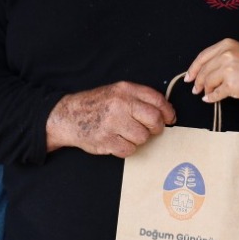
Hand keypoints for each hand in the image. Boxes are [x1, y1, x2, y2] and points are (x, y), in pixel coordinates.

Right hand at [45, 82, 174, 156]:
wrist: (69, 116)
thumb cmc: (97, 105)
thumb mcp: (117, 92)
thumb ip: (140, 98)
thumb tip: (165, 111)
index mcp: (125, 89)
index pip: (157, 100)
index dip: (168, 112)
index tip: (169, 119)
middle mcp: (120, 104)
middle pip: (154, 120)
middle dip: (156, 128)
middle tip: (149, 130)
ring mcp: (112, 122)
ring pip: (142, 138)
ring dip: (138, 139)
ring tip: (125, 133)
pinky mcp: (106, 140)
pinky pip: (129, 150)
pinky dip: (125, 148)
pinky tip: (116, 140)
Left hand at [187, 39, 238, 103]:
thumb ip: (222, 58)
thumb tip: (204, 72)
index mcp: (226, 45)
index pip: (202, 57)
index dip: (193, 68)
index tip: (189, 77)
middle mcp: (225, 55)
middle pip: (204, 71)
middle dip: (198, 82)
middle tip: (195, 89)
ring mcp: (227, 70)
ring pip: (208, 82)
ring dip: (205, 90)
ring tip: (206, 94)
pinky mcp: (231, 85)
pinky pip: (215, 94)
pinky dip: (211, 98)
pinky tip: (210, 99)